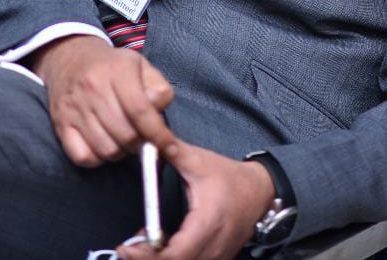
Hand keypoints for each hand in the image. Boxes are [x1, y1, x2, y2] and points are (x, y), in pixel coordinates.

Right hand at [30, 35, 176, 166]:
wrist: (71, 58)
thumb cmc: (113, 66)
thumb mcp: (141, 66)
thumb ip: (158, 89)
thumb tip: (159, 118)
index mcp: (118, 70)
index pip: (140, 110)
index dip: (158, 134)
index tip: (169, 148)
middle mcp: (93, 87)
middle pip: (126, 134)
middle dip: (140, 143)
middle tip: (141, 137)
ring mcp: (74, 107)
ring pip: (107, 149)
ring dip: (120, 151)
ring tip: (122, 139)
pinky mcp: (60, 123)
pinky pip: (83, 157)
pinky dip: (97, 158)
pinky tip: (102, 143)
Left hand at [117, 141, 276, 259]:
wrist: (260, 191)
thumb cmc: (229, 177)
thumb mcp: (200, 161)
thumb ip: (173, 150)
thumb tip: (148, 139)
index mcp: (208, 222)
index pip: (175, 254)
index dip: (147, 257)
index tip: (126, 248)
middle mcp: (213, 247)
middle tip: (127, 248)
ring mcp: (216, 257)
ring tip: (141, 245)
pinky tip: (158, 247)